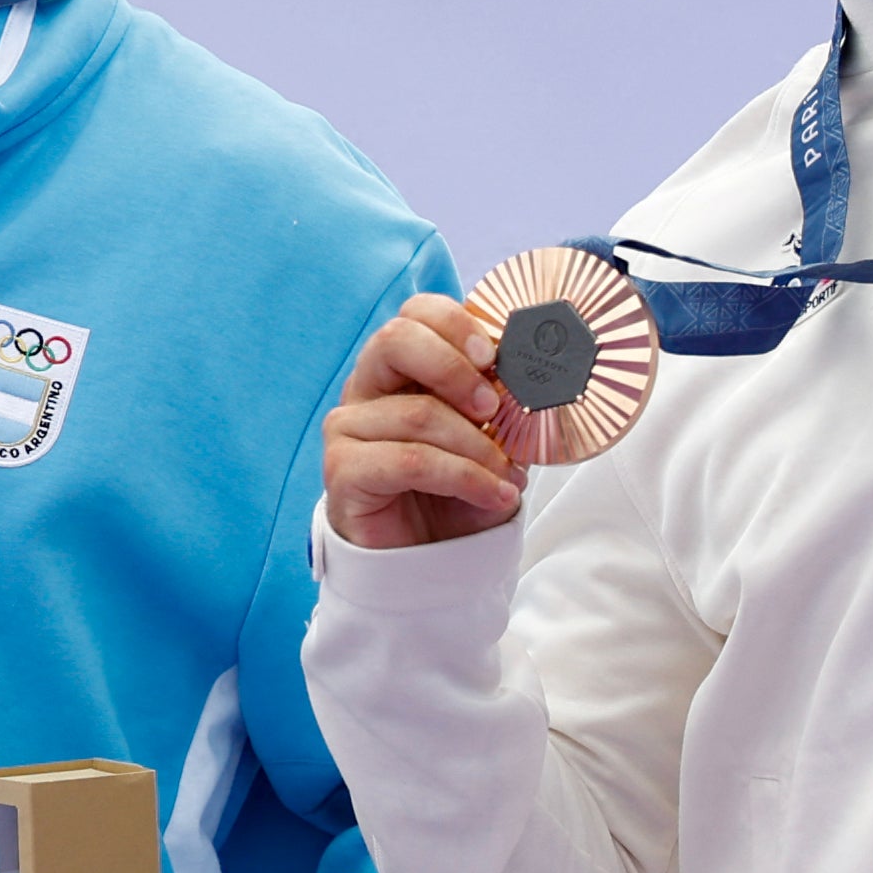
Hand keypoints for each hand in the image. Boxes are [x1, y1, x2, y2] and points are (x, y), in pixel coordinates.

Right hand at [320, 295, 528, 551]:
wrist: (429, 559)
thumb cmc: (454, 492)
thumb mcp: (487, 439)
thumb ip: (498, 403)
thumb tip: (530, 377)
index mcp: (399, 368)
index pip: (414, 314)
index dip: (454, 323)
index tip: (495, 356)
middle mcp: (366, 389)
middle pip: (395, 340)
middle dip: (455, 369)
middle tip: (493, 407)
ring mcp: (347, 428)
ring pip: (418, 413)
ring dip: (477, 447)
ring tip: (506, 477)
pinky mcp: (343, 470)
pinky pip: (410, 461)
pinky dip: (463, 477)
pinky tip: (492, 495)